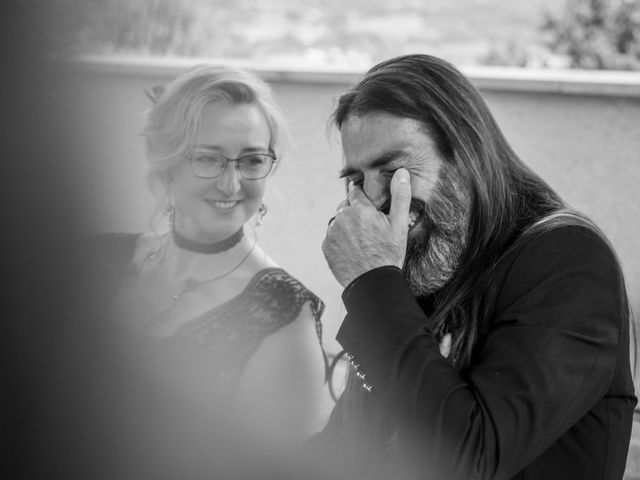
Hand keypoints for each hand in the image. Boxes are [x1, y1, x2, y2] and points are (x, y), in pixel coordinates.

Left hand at [322, 168, 411, 286]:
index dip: (362, 197)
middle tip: (367, 226)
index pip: (355, 191)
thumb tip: (402, 172)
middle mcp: (342, 217)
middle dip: (354, 211)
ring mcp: (332, 232)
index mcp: (359, 208)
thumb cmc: (389, 253)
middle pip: (345, 206)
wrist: (373, 282)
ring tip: (361, 240)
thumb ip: (400, 196)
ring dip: (346, 226)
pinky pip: (332, 237)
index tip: (367, 205)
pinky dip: (340, 240)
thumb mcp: (400, 224)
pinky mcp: (326, 246)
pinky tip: (352, 249)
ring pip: (338, 221)